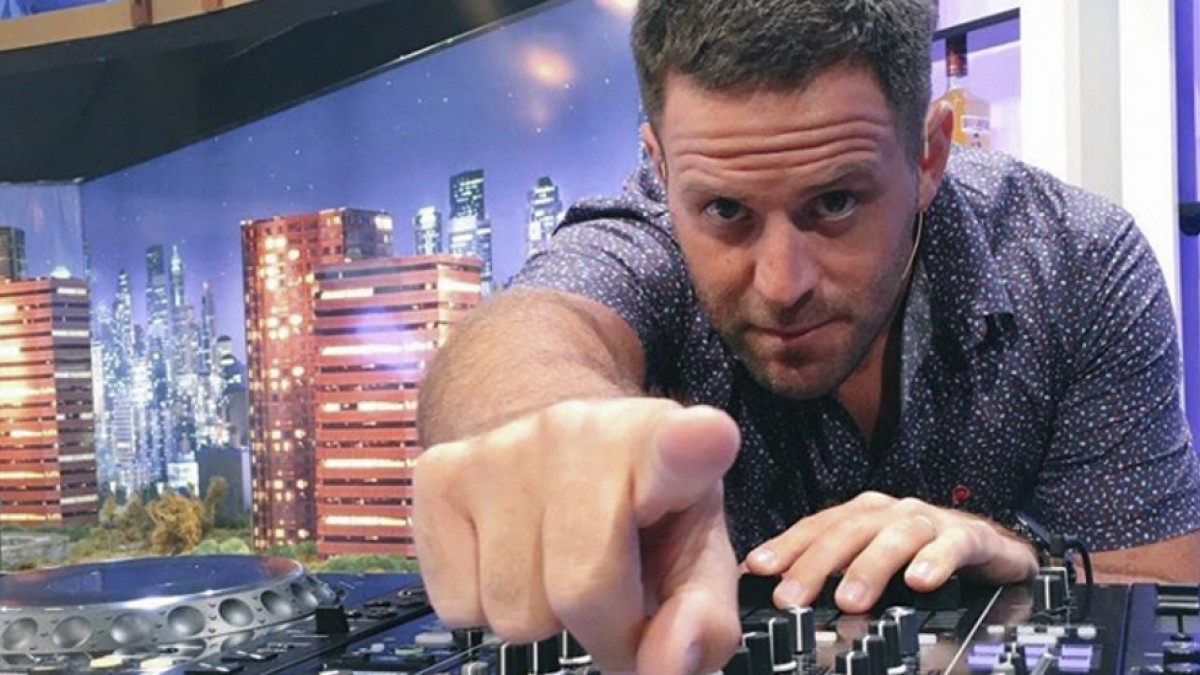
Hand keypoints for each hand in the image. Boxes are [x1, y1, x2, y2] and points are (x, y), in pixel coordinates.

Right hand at [413, 399, 743, 673]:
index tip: (707, 436)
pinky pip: (458, 608)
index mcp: (662, 443)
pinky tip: (511, 556)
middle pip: (581, 589)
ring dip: (542, 617)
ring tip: (559, 565)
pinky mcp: (438, 473)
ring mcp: (499, 448)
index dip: (692, 447)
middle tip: (617, 605)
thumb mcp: (694, 556)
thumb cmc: (641, 512)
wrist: (553, 446)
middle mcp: (577, 430)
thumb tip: (669, 664)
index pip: (676, 447)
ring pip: (513, 612)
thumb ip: (703, 619)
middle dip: (604, 631)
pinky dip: (486, 607)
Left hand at [742, 492, 1038, 613]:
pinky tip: (920, 583)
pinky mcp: (970, 537)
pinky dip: (935, 562)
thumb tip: (780, 595)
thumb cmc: (921, 556)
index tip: (757, 569)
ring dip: (870, 568)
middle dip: (816, 564)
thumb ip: (832, 573)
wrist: (989, 548)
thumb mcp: (870, 563)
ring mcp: (930, 522)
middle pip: (848, 532)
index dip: (786, 546)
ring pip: (895, 537)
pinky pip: (952, 546)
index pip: (816, 526)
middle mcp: (891, 512)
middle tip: (792, 598)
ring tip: (849, 601)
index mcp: (861, 515)